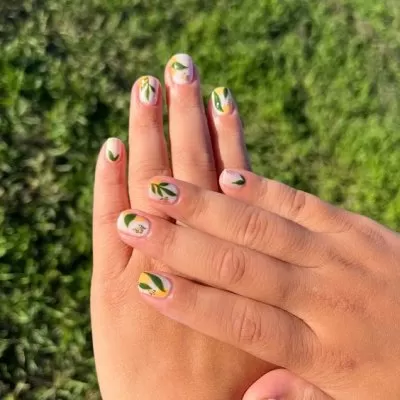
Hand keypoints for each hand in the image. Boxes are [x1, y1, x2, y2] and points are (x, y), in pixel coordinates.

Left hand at [92, 55, 271, 398]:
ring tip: (148, 86)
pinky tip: (110, 143)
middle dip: (184, 116)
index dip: (224, 140)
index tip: (219, 100)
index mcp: (233, 268)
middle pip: (190, 169)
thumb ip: (279, 300)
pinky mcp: (108, 291)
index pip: (231, 187)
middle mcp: (192, 258)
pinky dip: (106, 181)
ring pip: (146, 183)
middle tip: (181, 66)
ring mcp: (144, 269)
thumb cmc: (227, 396)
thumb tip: (284, 262)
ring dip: (148, 132)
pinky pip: (104, 221)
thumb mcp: (275, 352)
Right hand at [116, 169, 399, 398]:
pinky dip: (263, 190)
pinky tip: (229, 175)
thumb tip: (252, 392)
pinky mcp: (357, 228)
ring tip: (165, 187)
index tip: (145, 281)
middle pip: (240, 265)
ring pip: (263, 228)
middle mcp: (326, 296)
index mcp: (321, 351)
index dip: (189, 301)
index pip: (239, 321)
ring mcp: (343, 255)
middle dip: (182, 243)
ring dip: (209, 207)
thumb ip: (299, 398)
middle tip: (136, 220)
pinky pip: (302, 204)